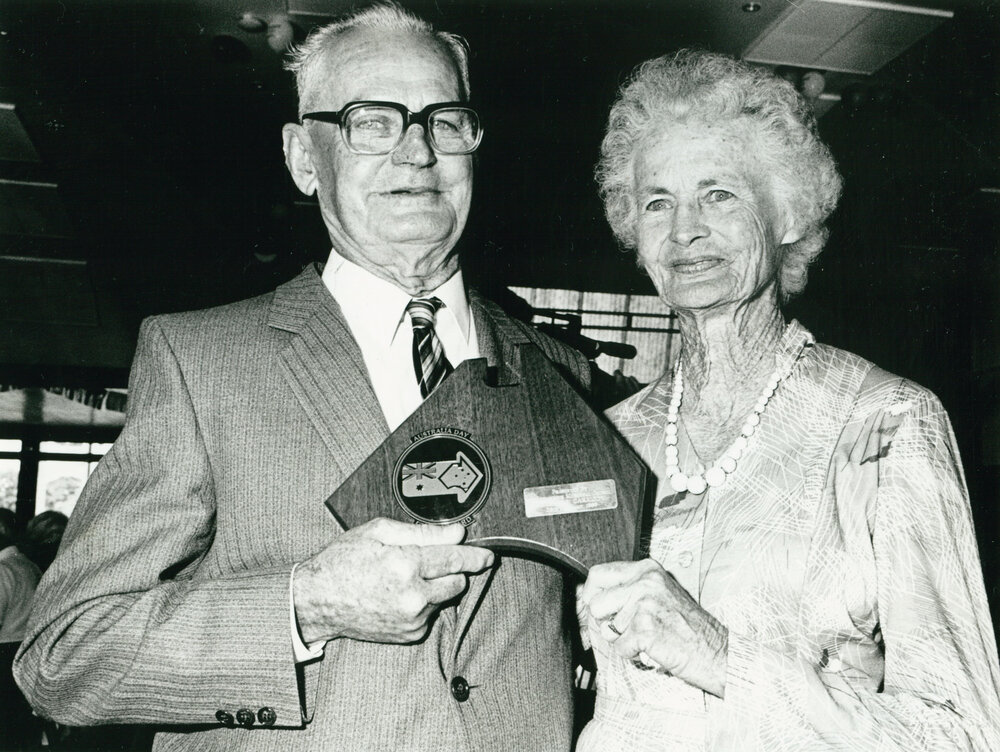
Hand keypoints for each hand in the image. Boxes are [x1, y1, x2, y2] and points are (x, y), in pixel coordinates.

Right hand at [293, 517, 493, 644]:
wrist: (317, 601)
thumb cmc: (343, 560)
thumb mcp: (377, 531)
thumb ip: (422, 532)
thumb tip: (457, 533)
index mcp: (406, 564)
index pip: (456, 558)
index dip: (476, 555)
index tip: (488, 554)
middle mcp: (413, 595)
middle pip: (458, 581)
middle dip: (453, 569)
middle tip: (432, 560)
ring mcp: (412, 618)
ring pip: (445, 598)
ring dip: (436, 586)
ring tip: (405, 577)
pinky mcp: (409, 634)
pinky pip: (430, 614)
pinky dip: (423, 603)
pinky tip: (398, 594)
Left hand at [580, 559, 728, 696]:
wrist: (717, 651)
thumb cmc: (688, 627)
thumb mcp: (658, 594)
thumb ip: (626, 590)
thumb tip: (586, 598)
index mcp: (647, 569)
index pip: (598, 574)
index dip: (589, 596)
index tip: (595, 610)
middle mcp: (645, 581)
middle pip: (595, 603)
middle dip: (605, 623)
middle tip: (628, 630)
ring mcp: (645, 603)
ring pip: (606, 629)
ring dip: (623, 640)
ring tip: (649, 637)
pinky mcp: (646, 628)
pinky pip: (620, 648)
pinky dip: (634, 655)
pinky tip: (654, 648)